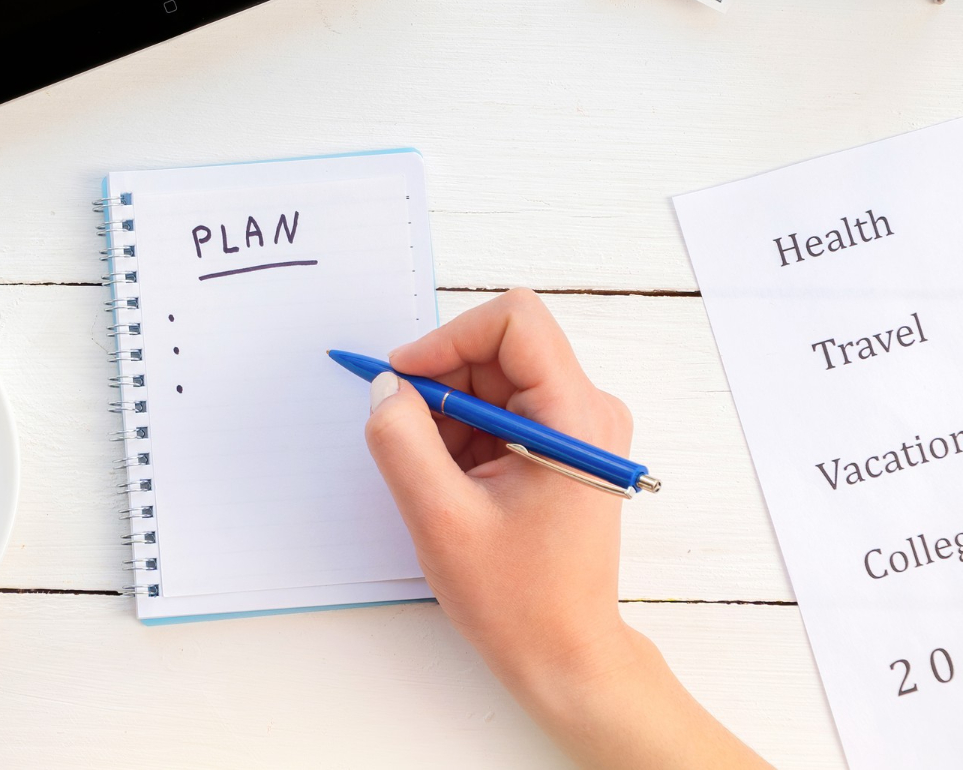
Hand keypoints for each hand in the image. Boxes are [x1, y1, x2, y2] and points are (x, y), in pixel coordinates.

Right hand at [366, 289, 767, 768]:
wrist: (565, 653)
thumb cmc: (517, 599)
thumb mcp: (440, 518)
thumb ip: (401, 441)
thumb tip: (385, 387)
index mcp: (574, 415)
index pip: (513, 320)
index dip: (447, 339)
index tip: (403, 380)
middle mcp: (587, 409)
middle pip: (498, 349)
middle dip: (441, 386)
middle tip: (407, 440)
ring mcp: (578, 427)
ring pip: (493, 380)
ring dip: (448, 417)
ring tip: (438, 480)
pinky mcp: (562, 446)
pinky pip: (500, 411)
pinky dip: (463, 437)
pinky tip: (455, 487)